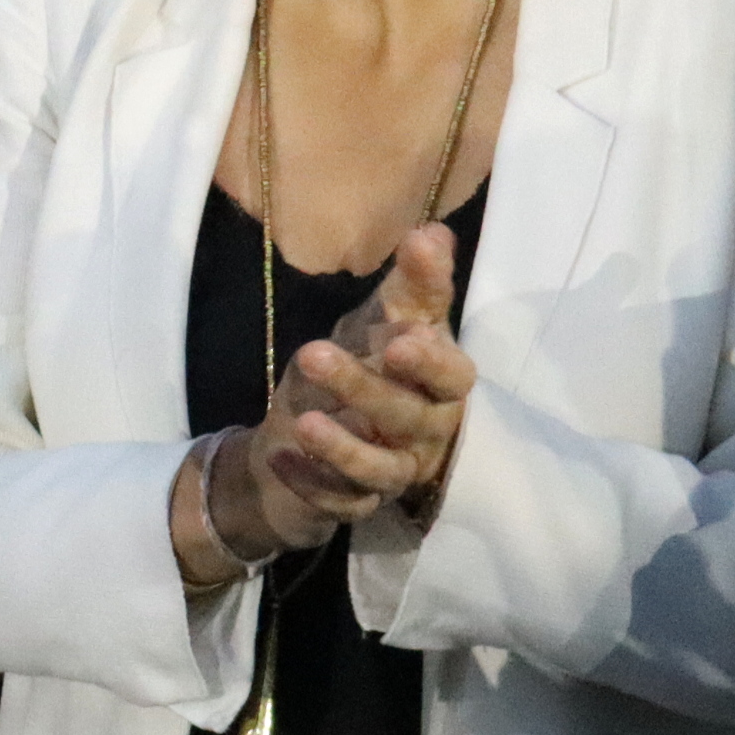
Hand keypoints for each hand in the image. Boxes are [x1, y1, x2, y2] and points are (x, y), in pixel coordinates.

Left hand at [280, 222, 476, 516]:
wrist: (320, 423)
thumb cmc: (370, 364)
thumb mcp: (387, 320)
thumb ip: (413, 284)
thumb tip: (433, 232)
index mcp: (439, 386)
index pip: (454, 377)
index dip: (432, 361)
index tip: (403, 336)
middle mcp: (425, 433)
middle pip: (409, 417)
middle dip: (365, 389)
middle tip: (313, 354)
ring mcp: (393, 472)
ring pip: (380, 468)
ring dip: (343, 449)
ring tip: (303, 422)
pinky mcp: (356, 502)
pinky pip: (340, 503)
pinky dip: (312, 484)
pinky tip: (281, 458)